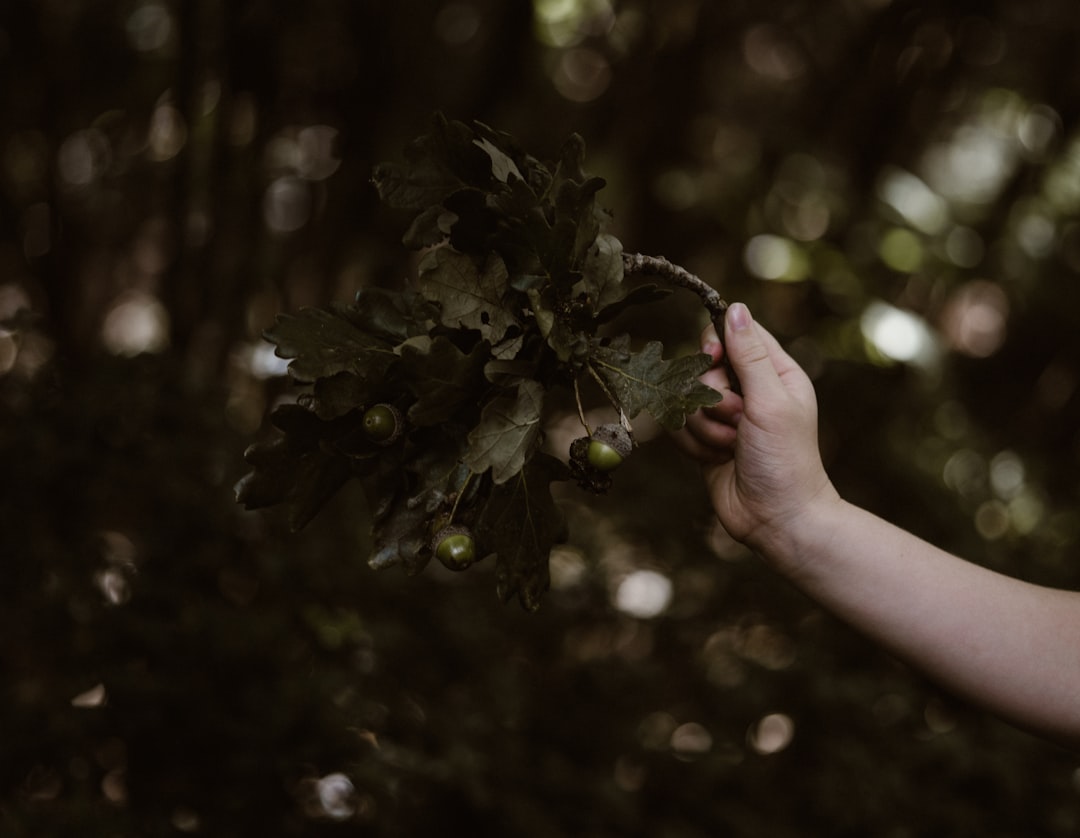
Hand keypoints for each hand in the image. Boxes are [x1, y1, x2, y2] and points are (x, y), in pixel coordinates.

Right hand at [675, 303, 836, 549]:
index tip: (713, 357)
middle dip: (712, 396)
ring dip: (705, 427)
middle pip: (704, 366)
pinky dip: (694, 445)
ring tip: (731, 448)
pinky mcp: (706, 441)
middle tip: (737, 418)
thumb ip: (750, 355)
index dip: (718, 343)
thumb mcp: (771, 400)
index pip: (737, 334)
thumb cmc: (786, 460)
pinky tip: (716, 460)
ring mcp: (726, 417)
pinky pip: (680, 428)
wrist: (777, 519)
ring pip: (687, 400)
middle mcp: (750, 391)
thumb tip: (735, 308)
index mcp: (776, 373)